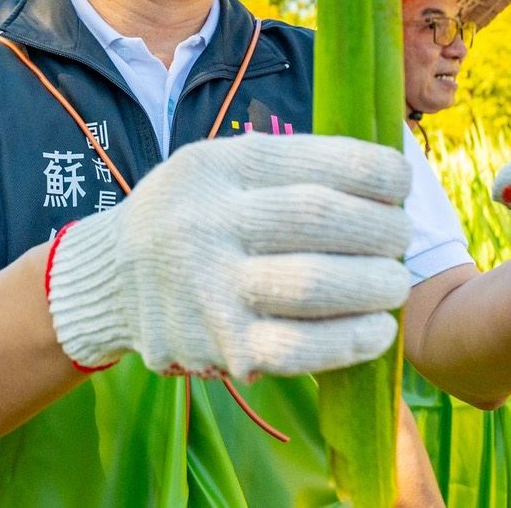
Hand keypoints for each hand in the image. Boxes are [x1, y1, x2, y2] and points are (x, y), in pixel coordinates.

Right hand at [46, 133, 411, 379]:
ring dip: (375, 284)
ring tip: (395, 282)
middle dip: (382, 228)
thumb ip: (286, 169)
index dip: (375, 171)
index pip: (314, 161)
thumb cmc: (188, 216)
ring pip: (315, 284)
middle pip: (320, 217)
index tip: (401, 182)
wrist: (109, 281)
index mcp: (217, 166)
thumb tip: (384, 178)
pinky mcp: (219, 348)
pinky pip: (299, 349)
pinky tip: (378, 331)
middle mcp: (209, 221)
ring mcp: (211, 288)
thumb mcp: (216, 167)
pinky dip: (350, 341)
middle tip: (401, 237)